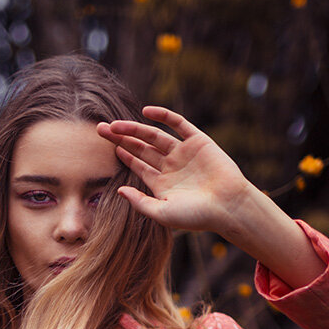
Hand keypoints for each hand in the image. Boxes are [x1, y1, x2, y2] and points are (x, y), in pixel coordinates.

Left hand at [97, 106, 255, 238]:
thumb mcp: (162, 213)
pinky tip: (146, 112)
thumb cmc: (196, 216)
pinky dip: (163, 116)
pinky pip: (178, 124)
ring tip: (116, 124)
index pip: (138, 165)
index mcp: (162, 183)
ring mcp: (184, 153)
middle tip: (100, 129)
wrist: (228, 206)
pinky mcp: (198, 141)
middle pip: (141, 148)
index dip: (122, 154)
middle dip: (121, 139)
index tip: (107, 146)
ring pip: (154, 136)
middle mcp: (171, 166)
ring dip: (135, 129)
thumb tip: (118, 190)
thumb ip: (139, 202)